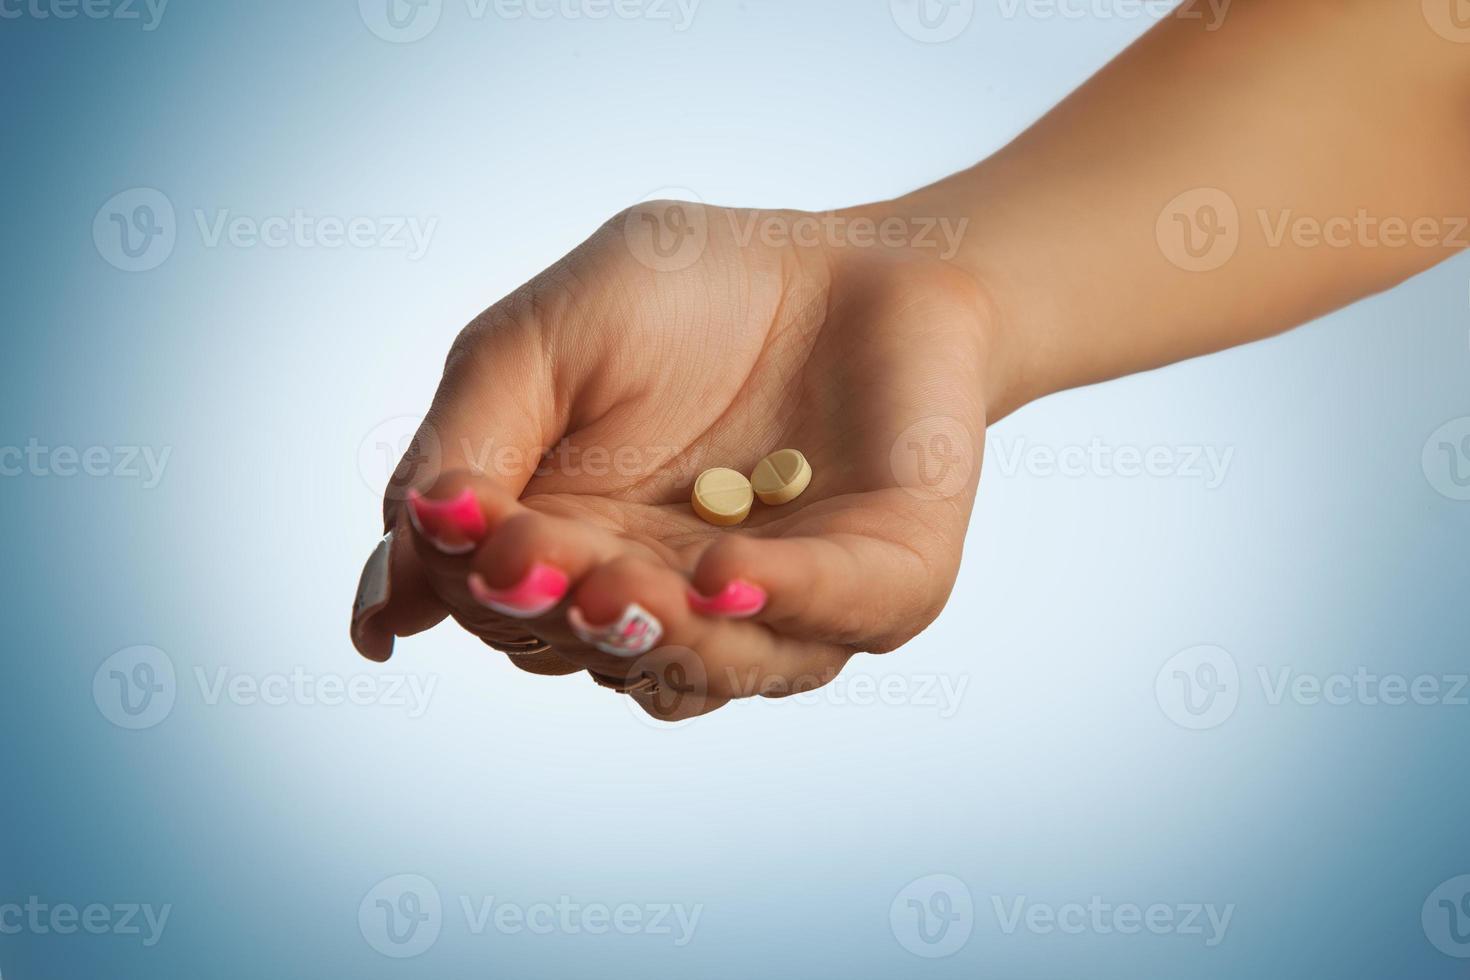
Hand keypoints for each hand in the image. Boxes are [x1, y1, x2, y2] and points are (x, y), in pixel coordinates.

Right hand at [349, 201, 995, 719]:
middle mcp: (672, 601)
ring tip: (621, 586)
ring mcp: (781, 606)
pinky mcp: (885, 582)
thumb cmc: (683, 296)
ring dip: (658, 633)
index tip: (463, 528)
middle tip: (535, 561)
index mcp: (580, 555)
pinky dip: (783, 598)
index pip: (509, 614)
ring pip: (708, 668)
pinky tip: (724, 572)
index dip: (484, 586)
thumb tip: (387, 602)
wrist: (841, 254)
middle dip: (565, 613)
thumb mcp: (537, 345)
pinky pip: (839, 613)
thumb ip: (464, 449)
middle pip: (596, 652)